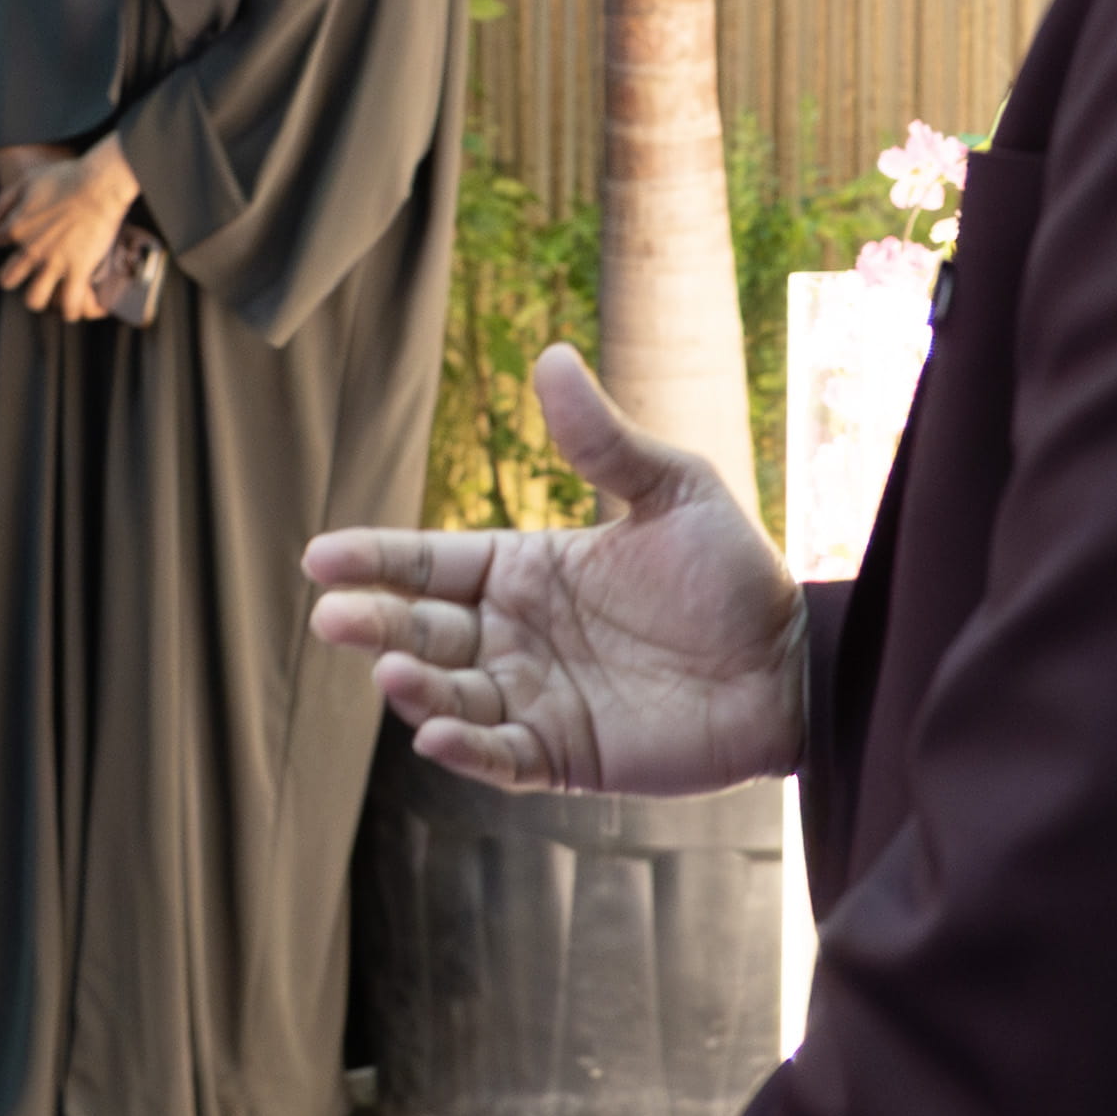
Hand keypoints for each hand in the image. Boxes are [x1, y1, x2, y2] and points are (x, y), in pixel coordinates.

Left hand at [0, 139, 144, 321]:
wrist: (99, 184)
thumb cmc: (66, 177)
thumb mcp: (27, 180)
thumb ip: (4, 201)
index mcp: (16, 226)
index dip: (6, 239)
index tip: (19, 237)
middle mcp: (30, 249)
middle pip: (7, 279)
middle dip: (13, 278)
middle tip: (27, 273)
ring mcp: (54, 262)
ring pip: (34, 299)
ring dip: (39, 299)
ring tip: (48, 294)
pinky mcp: (78, 270)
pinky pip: (70, 302)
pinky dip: (71, 311)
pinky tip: (72, 310)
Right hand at [300, 343, 802, 800]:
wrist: (796, 665)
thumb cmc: (734, 574)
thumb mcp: (674, 490)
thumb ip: (605, 442)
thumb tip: (550, 357)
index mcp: (525, 569)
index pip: (430, 563)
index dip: (376, 559)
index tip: (320, 556)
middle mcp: (515, 635)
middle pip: (422, 630)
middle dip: (373, 625)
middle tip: (331, 617)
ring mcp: (536, 699)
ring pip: (450, 697)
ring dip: (413, 688)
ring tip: (391, 672)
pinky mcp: (565, 758)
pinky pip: (500, 757)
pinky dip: (465, 751)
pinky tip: (435, 735)